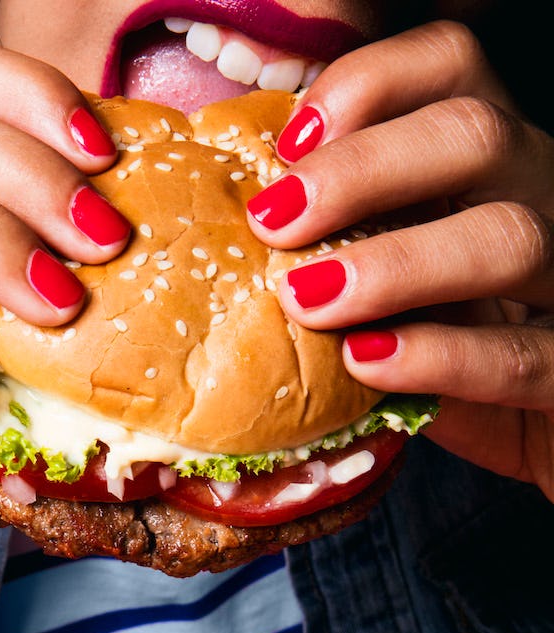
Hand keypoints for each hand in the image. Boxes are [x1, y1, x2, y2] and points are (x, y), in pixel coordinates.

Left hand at [243, 20, 553, 500]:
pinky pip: (517, 356)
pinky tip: (366, 363)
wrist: (548, 436)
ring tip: (309, 299)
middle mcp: (542, 199)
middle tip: (275, 222)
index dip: (371, 84)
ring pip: (508, 236)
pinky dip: (438, 356)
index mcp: (494, 163)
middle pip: (475, 134)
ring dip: (395, 263)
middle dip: (362, 170)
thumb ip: (351, 249)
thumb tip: (237, 241)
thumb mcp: (404, 289)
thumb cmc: (460, 357)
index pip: (452, 68)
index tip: (291, 143)